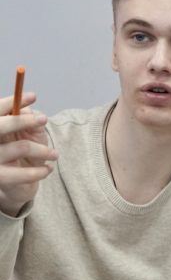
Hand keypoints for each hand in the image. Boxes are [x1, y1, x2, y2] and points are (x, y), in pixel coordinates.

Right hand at [1, 92, 57, 216]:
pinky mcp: (0, 178)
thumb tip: (26, 105)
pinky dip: (41, 170)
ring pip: (21, 147)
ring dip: (44, 150)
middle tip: (44, 119)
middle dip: (23, 120)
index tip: (32, 96)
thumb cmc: (19, 151)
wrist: (14, 184)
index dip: (11, 102)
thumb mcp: (23, 132)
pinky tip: (48, 168)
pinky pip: (23, 174)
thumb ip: (23, 117)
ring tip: (55, 154)